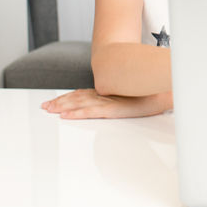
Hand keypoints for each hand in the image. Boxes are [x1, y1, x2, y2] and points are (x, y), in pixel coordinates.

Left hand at [41, 89, 171, 119]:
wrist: (162, 92)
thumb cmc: (150, 96)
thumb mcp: (130, 98)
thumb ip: (119, 99)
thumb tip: (115, 103)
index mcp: (108, 92)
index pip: (83, 93)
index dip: (67, 97)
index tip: (54, 101)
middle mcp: (104, 94)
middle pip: (77, 97)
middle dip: (59, 101)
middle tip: (45, 106)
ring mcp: (107, 101)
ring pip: (79, 103)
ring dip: (62, 106)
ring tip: (49, 110)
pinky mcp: (112, 109)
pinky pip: (89, 111)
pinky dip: (76, 113)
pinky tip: (65, 115)